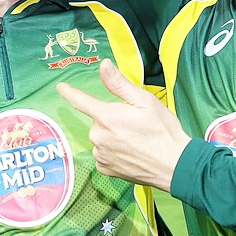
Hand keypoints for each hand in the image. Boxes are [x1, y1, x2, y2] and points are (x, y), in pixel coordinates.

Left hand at [57, 59, 190, 191]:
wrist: (174, 165)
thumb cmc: (163, 131)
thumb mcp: (145, 101)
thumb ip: (119, 84)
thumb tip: (103, 65)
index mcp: (107, 117)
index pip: (81, 101)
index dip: (70, 92)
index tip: (61, 87)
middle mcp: (99, 137)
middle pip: (98, 121)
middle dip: (112, 119)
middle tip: (135, 124)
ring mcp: (101, 155)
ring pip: (101, 138)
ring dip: (113, 137)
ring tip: (136, 141)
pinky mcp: (106, 169)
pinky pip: (104, 155)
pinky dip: (113, 152)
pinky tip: (130, 153)